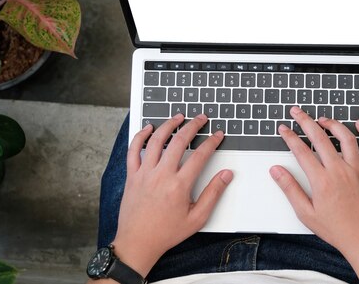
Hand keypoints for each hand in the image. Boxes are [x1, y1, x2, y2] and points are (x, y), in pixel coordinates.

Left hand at [111, 114, 232, 276]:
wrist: (137, 242)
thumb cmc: (166, 233)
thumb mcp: (197, 218)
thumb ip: (213, 194)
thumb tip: (226, 175)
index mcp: (179, 185)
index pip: (200, 155)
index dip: (212, 142)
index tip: (217, 135)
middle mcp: (161, 175)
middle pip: (179, 141)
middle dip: (193, 126)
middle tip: (201, 118)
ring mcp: (145, 174)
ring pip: (156, 141)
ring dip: (169, 125)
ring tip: (178, 117)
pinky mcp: (132, 176)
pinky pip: (134, 150)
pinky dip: (140, 136)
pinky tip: (149, 129)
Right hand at [270, 106, 358, 283]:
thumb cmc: (336, 229)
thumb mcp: (306, 213)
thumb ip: (290, 189)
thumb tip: (276, 171)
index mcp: (321, 181)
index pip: (301, 150)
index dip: (290, 136)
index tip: (284, 128)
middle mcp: (339, 171)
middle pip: (320, 137)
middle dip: (306, 121)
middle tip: (297, 112)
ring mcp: (357, 170)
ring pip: (346, 137)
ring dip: (333, 124)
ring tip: (323, 118)